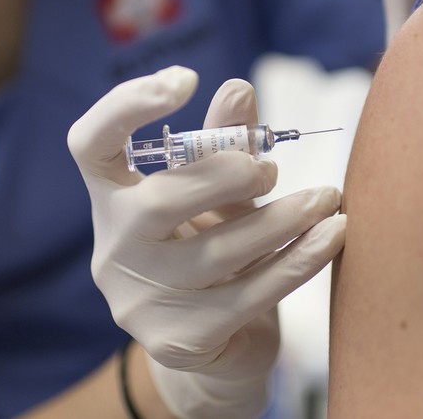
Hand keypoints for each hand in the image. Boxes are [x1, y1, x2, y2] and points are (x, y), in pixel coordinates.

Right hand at [68, 66, 344, 417]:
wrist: (218, 343)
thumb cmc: (213, 248)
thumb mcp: (218, 194)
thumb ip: (224, 145)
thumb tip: (240, 89)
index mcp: (112, 199)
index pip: (89, 145)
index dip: (126, 106)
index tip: (187, 80)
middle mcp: (114, 250)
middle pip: (157, 201)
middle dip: (226, 175)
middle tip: (271, 170)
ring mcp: (140, 301)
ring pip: (214, 254)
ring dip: (282, 220)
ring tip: (326, 199)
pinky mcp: (179, 340)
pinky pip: (248, 296)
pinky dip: (298, 261)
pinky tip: (333, 236)